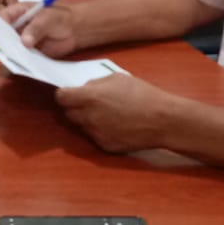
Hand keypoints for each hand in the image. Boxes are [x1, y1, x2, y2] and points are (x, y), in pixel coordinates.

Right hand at [0, 3, 77, 56]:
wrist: (75, 30)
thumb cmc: (60, 18)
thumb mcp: (48, 19)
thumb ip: (36, 28)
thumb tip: (25, 42)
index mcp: (18, 12)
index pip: (2, 17)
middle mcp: (16, 26)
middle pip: (2, 34)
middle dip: (2, 43)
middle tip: (3, 52)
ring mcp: (21, 40)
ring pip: (10, 47)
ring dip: (10, 54)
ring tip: (11, 61)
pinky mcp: (28, 52)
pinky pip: (20, 57)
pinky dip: (19, 62)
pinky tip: (19, 66)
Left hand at [54, 73, 174, 152]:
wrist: (162, 120)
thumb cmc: (142, 94)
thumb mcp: (117, 78)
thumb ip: (96, 84)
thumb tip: (85, 89)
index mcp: (89, 97)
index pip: (61, 97)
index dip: (64, 94)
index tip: (70, 93)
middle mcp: (87, 117)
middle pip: (68, 113)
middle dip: (75, 107)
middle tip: (90, 103)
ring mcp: (95, 134)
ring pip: (82, 126)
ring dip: (88, 120)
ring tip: (108, 114)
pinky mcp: (104, 146)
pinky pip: (95, 137)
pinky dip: (101, 131)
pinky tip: (117, 126)